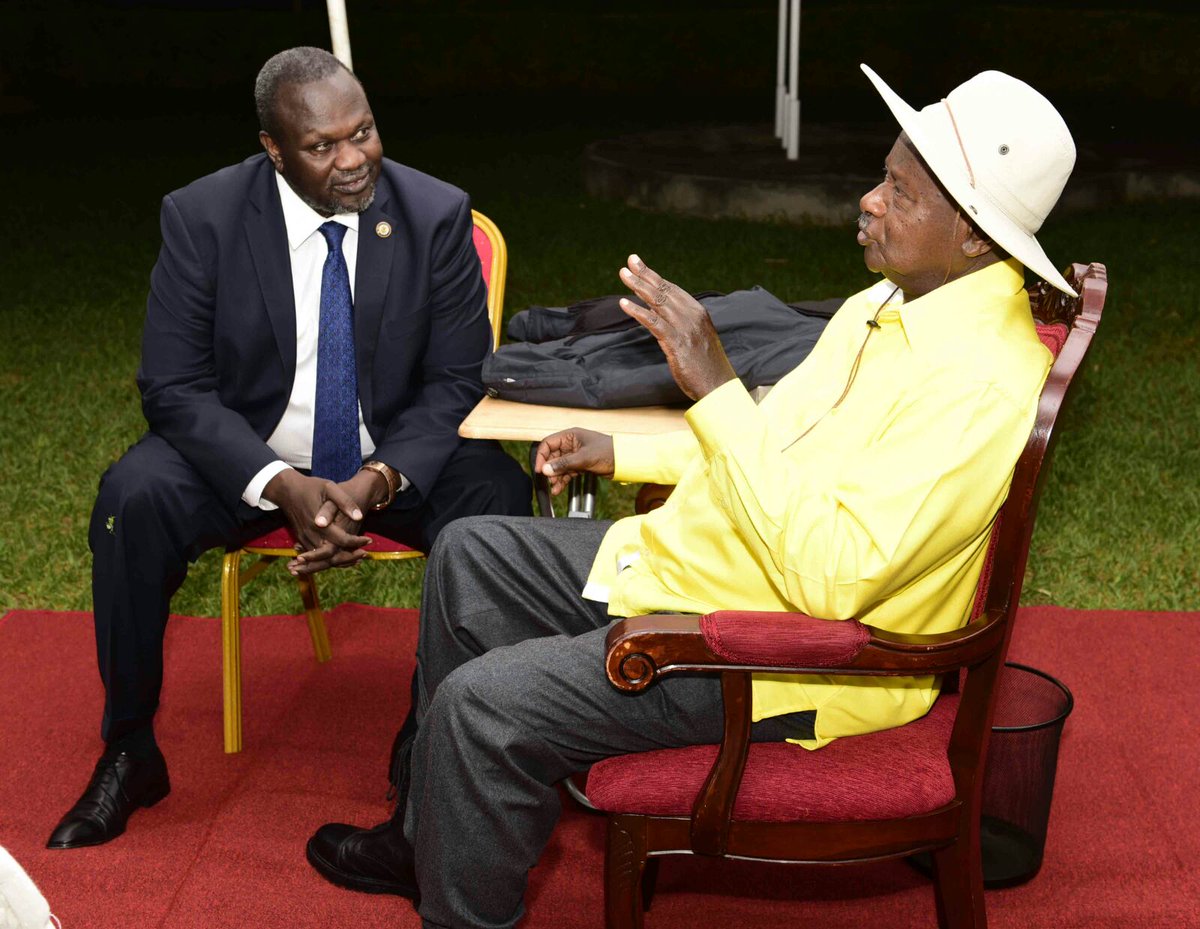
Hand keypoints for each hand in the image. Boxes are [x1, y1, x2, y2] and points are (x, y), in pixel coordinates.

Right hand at [262, 469, 373, 574]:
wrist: (286, 490)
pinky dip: (329, 558)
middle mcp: (311, 535)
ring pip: (322, 559)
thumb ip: (344, 502)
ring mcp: (304, 539)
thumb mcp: (330, 488)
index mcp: (319, 524)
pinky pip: (316, 555)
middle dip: (349, 557)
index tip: (369, 540)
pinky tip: (343, 555)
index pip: (341, 540)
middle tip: (365, 553)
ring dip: (340, 560)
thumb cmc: (311, 487)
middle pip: (332, 556)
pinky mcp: (301, 539)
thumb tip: (359, 517)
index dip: (357, 542)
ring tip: (358, 557)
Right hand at [534, 428, 613, 495]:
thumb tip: (545, 469)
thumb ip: (563, 464)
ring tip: (554, 487)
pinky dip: (562, 481)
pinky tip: (559, 489)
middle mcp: (571, 444)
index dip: (542, 456)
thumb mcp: (583, 458)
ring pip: (559, 466)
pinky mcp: (580, 465)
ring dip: (555, 477)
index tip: (540, 469)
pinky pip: (567, 473)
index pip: (548, 443)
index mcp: (571, 435)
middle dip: (549, 469)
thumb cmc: (608, 452)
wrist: (625, 462)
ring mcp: (576, 455)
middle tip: (548, 480)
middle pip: (552, 456)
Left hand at [617, 254, 737, 400]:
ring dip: (638, 286)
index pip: (673, 289)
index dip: (654, 276)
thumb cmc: (707, 366)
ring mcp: (685, 328)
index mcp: (698, 313)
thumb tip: (663, 318)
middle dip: (644, 275)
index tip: (639, 265)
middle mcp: (692, 316)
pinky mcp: (676, 342)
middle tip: (628, 263)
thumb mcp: (698, 339)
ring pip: (658, 302)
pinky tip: (624, 304)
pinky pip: (653, 322)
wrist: (718, 386)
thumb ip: (683, 325)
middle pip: (664, 290)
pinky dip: (637, 311)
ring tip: (624, 275)